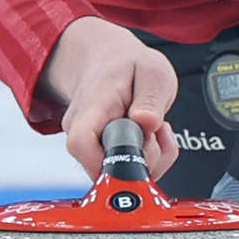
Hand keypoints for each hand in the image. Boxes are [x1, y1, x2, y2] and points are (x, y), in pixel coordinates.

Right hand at [42, 16, 179, 180]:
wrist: (110, 63)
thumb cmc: (129, 67)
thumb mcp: (152, 71)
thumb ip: (151, 98)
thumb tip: (146, 123)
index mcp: (92, 105)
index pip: (81, 143)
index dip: (110, 159)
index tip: (141, 149)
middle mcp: (82, 130)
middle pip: (105, 168)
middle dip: (144, 157)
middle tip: (157, 129)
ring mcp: (90, 147)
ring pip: (120, 174)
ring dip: (150, 158)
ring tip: (155, 127)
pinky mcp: (103, 157)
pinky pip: (129, 172)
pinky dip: (151, 160)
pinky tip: (153, 136)